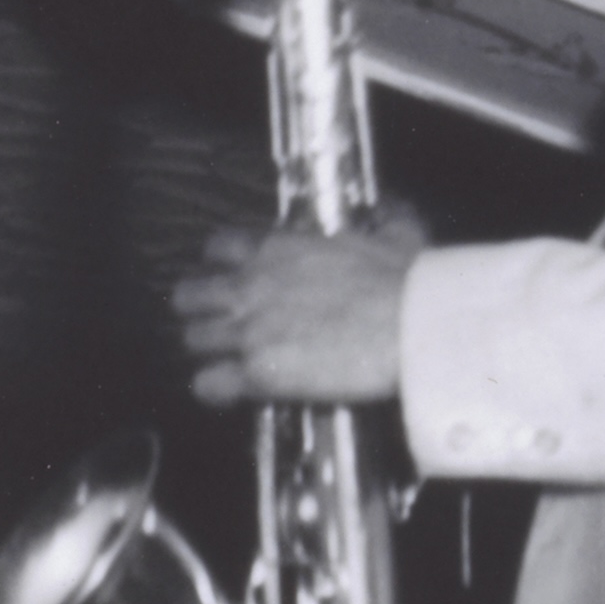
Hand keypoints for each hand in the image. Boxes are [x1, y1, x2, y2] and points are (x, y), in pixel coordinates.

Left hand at [172, 216, 425, 406]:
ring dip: (209, 350)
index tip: (232, 275)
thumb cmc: (409, 282)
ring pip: (193, 339)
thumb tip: (390, 211)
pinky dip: (214, 388)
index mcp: (280, 248)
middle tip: (220, 323)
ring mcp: (250, 330)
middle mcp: (253, 285)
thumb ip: (385, 219)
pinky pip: (207, 383)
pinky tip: (230, 392)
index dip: (221, 263)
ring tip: (226, 360)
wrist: (413, 326)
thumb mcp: (398, 234)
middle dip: (201, 309)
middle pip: (191, 295)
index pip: (219, 246)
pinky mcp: (257, 372)